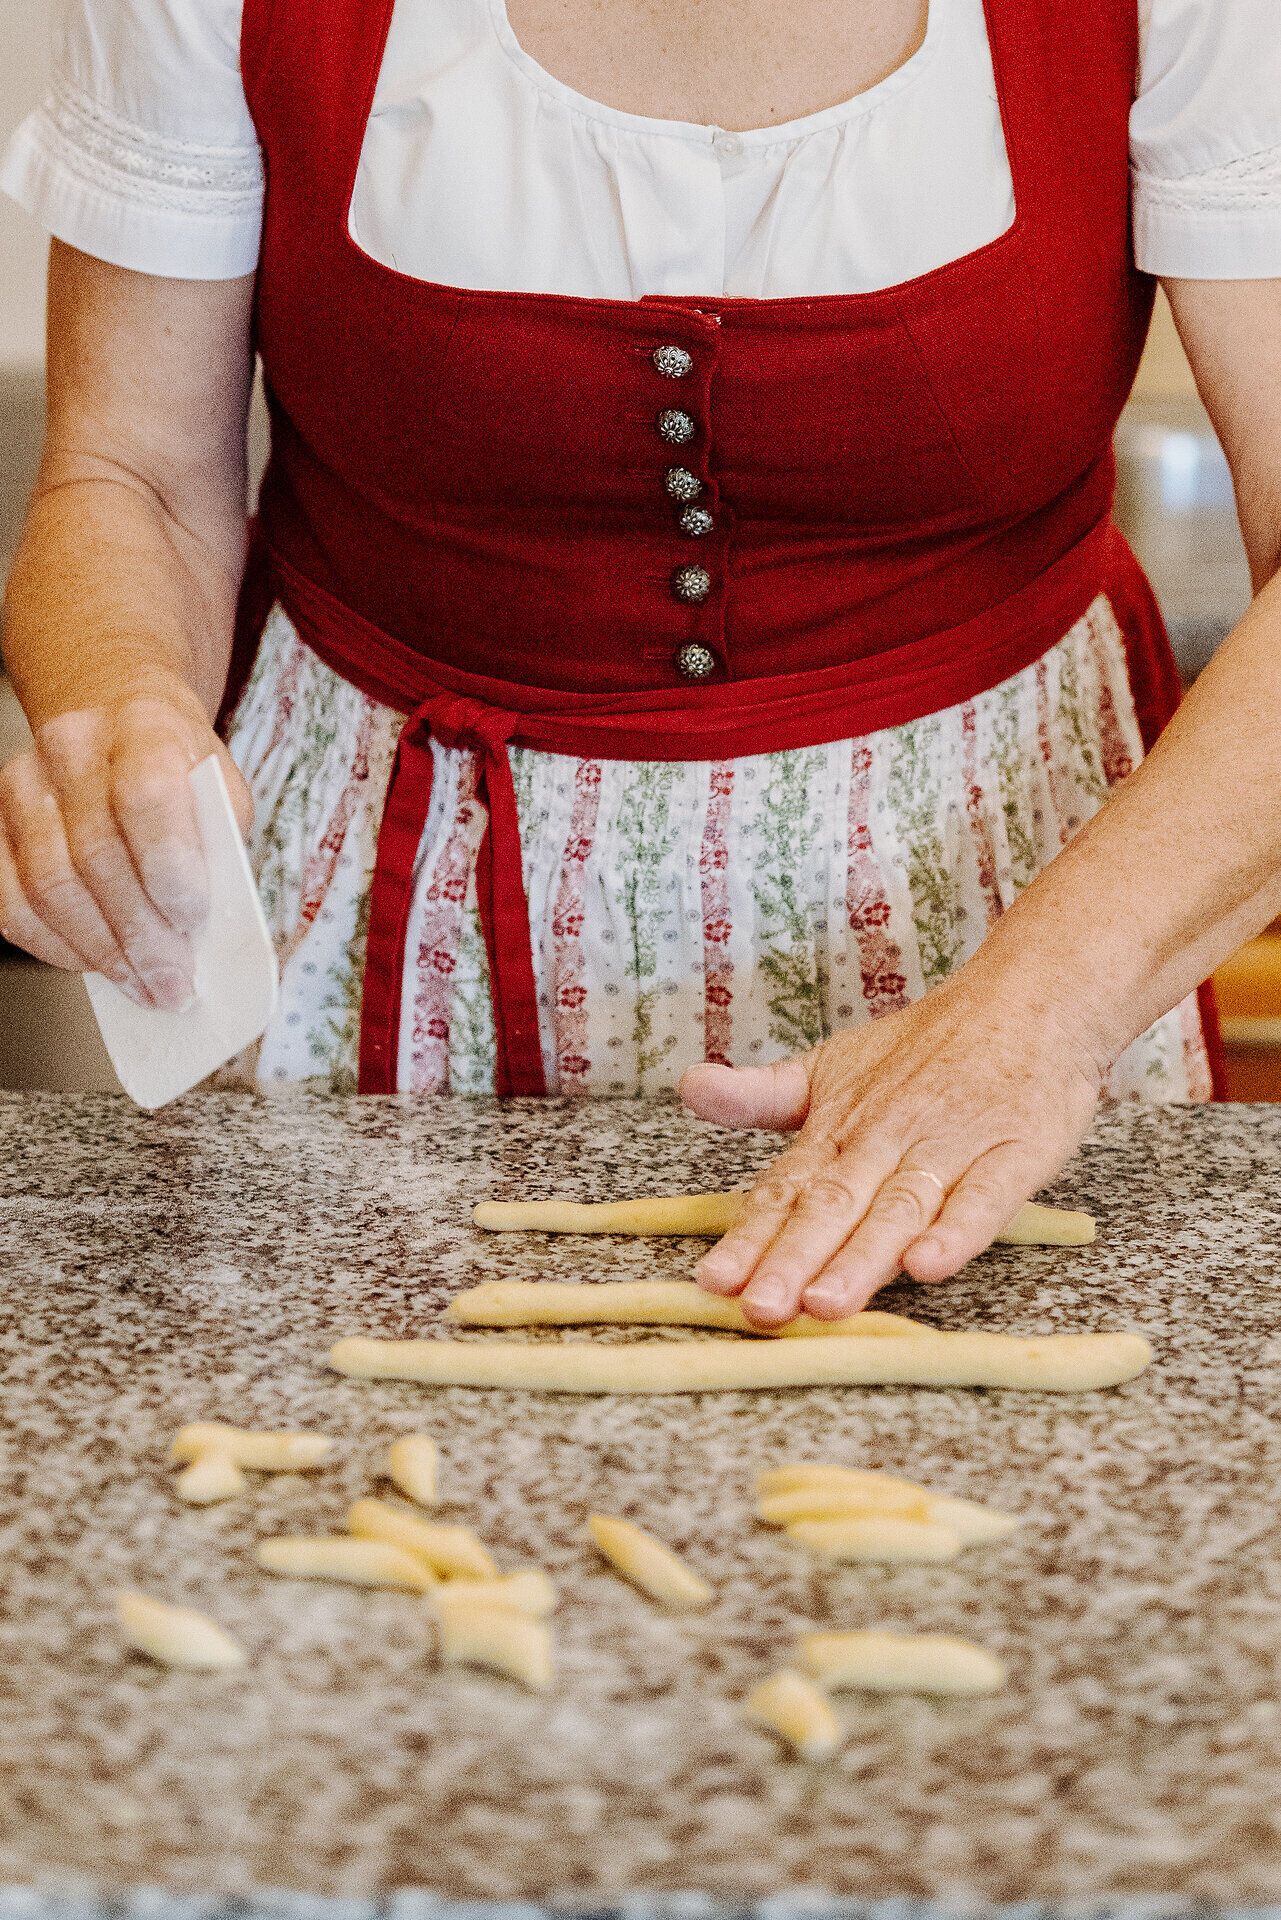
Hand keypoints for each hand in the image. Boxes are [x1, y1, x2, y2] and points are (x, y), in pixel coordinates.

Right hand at [0, 691, 252, 1008]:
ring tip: (143, 985)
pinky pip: (11, 903)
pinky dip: (55, 947)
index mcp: (144, 730)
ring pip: (49, 887)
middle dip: (140, 937)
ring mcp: (23, 786)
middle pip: (96, 856)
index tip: (192, 921)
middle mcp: (73, 749)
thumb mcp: (222, 791)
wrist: (120, 720)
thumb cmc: (179, 768)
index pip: (147, 796)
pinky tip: (94, 964)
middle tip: (173, 984)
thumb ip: (221, 851)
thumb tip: (214, 934)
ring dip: (101, 952)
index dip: (169, 866)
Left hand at [679, 960, 1107, 1327]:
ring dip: (862, 1257)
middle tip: (760, 1309)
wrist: (1031, 998)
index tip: (713, 1281)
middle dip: (794, 1260)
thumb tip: (689, 1088)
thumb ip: (761, 1093)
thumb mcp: (832, 1066)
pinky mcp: (1017, 1151)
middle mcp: (888, 1137)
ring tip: (827, 1304)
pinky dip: (958, 1231)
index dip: (750, 1237)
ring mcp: (952, 1144)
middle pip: (834, 1205)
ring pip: (900, 1207)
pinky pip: (986, 1197)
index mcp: (839, 1126)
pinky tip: (929, 1266)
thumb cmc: (925, 1049)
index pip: (786, 1189)